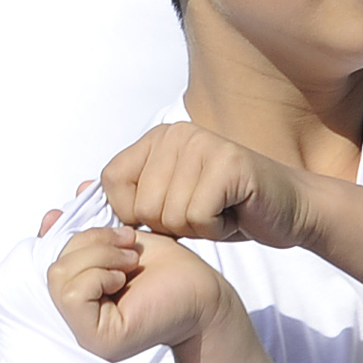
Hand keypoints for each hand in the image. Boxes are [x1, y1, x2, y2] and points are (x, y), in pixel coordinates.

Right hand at [47, 225, 240, 361]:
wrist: (201, 289)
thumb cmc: (164, 268)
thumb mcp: (114, 241)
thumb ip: (82, 233)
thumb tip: (52, 215)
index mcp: (76, 296)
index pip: (41, 264)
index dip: (53, 236)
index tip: (68, 217)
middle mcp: (74, 320)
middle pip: (52, 267)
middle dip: (90, 242)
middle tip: (127, 243)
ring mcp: (83, 334)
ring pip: (61, 277)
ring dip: (100, 255)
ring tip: (130, 261)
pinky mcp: (96, 339)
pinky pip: (74, 293)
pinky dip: (100, 274)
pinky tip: (125, 278)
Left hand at [100, 122, 316, 249]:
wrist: (289, 209)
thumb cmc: (229, 209)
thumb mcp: (171, 203)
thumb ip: (130, 198)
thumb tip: (72, 197)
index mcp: (157, 139)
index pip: (112, 182)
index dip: (135, 213)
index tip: (171, 212)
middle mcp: (177, 134)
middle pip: (142, 206)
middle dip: (173, 226)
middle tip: (206, 212)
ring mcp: (203, 144)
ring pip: (169, 216)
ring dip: (198, 229)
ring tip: (221, 212)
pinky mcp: (229, 163)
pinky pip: (197, 216)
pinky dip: (217, 229)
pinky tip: (235, 214)